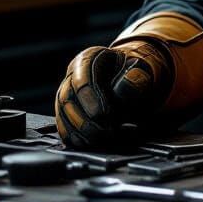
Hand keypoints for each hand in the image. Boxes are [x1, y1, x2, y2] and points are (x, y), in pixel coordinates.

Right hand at [55, 40, 170, 148]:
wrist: (129, 81)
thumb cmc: (134, 74)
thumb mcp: (140, 71)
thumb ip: (135, 79)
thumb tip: (124, 88)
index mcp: (88, 58)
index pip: (81, 79)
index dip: (91, 99)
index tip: (104, 114)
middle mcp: (72, 75)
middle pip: (67, 99)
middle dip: (85, 120)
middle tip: (106, 131)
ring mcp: (66, 94)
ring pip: (62, 115)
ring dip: (81, 131)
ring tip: (103, 138)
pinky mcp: (66, 112)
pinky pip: (63, 127)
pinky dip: (76, 138)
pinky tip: (92, 142)